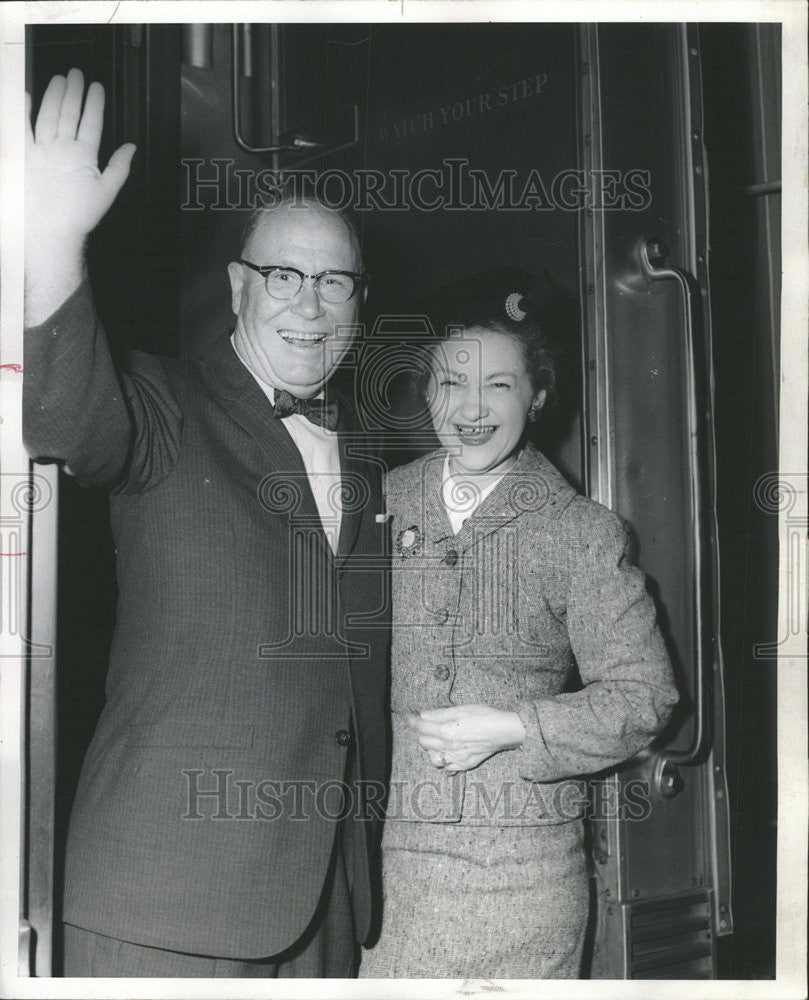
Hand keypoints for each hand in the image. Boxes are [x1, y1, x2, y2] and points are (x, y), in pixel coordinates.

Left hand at [25, 69, 135, 322]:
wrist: (52, 230)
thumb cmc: (79, 214)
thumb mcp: (107, 192)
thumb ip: (119, 166)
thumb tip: (130, 147)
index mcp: (84, 155)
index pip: (91, 122)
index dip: (95, 102)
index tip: (97, 86)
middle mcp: (62, 148)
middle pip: (69, 112)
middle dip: (74, 91)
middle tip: (77, 73)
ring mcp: (42, 150)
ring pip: (49, 115)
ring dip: (54, 95)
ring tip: (59, 79)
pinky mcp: (26, 156)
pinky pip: (24, 128)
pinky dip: (25, 110)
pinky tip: (28, 95)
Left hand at [407, 704, 525, 773]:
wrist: (503, 731)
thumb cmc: (484, 716)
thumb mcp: (461, 709)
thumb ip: (440, 714)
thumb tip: (423, 715)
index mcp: (446, 730)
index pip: (421, 727)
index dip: (412, 721)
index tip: (408, 717)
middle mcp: (449, 747)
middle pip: (424, 742)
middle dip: (422, 733)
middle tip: (426, 726)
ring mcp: (456, 758)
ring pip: (432, 758)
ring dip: (430, 749)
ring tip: (436, 740)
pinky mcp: (464, 765)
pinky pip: (446, 767)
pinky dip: (443, 760)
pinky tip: (447, 752)